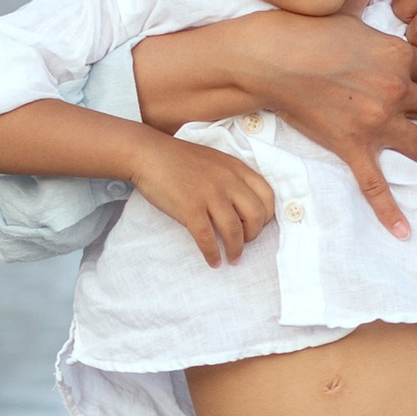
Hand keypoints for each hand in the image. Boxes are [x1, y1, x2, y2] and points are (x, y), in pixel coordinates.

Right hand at [127, 130, 275, 267]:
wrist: (149, 154)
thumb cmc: (180, 159)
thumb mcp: (215, 160)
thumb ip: (232, 177)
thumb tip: (244, 205)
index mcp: (236, 168)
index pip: (268, 196)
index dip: (267, 216)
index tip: (257, 226)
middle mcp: (227, 181)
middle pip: (256, 216)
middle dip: (254, 235)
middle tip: (245, 243)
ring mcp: (209, 195)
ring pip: (234, 231)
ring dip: (236, 250)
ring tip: (233, 258)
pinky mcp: (190, 208)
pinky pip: (207, 238)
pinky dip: (212, 254)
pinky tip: (213, 261)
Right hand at [132, 11, 416, 238]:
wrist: (271, 58)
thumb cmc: (308, 33)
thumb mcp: (357, 25)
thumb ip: (383, 41)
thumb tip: (394, 47)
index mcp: (399, 57)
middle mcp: (396, 91)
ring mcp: (376, 122)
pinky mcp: (351, 146)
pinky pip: (375, 185)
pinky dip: (389, 211)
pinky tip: (404, 232)